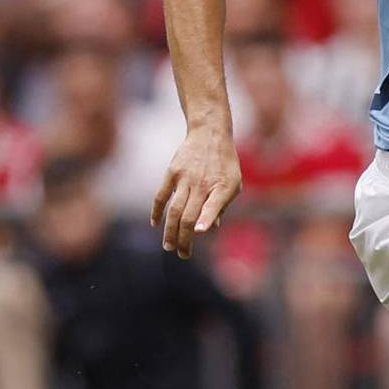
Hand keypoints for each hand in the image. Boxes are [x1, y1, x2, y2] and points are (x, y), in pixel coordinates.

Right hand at [151, 123, 242, 258]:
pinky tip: (155, 224)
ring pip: (174, 210)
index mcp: (221, 187)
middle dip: (184, 239)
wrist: (209, 134)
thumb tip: (211, 226)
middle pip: (189, 216)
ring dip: (170, 231)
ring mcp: (185, 178)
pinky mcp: (172, 173)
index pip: (213, 206)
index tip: (198, 233)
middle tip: (182, 254)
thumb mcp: (233, 183)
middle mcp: (202, 184)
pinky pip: (161, 195)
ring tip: (169, 246)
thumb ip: (222, 205)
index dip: (205, 219)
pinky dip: (156, 210)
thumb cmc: (225, 163)